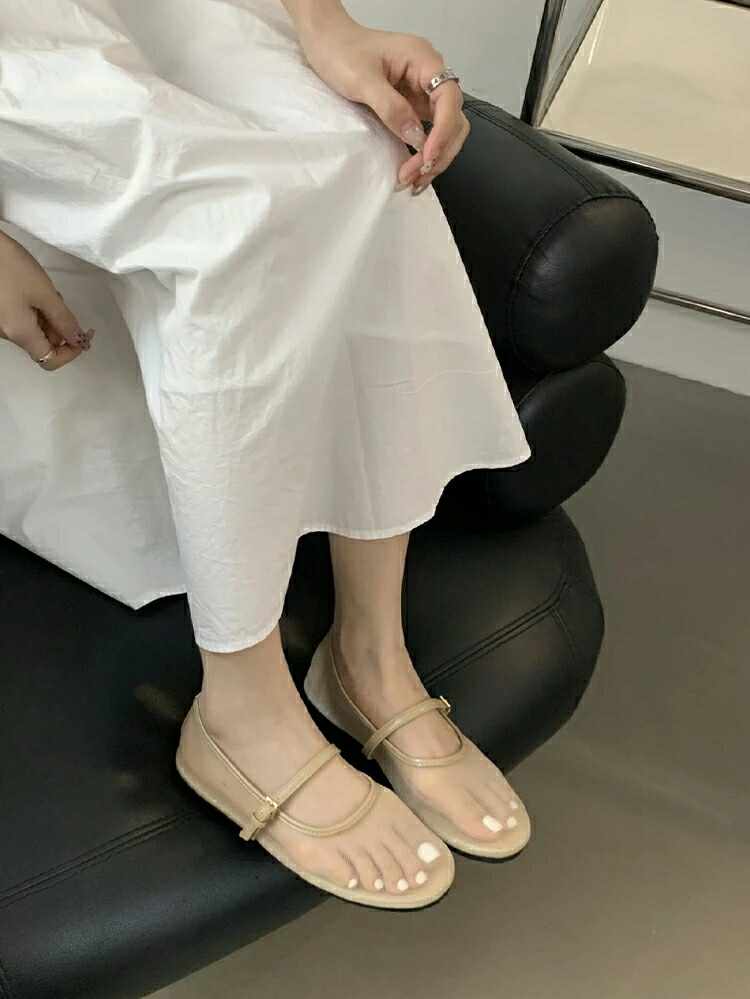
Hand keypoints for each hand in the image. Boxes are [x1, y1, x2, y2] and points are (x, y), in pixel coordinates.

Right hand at [0, 230, 91, 370]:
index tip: (83, 335)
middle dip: (59, 329)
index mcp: (20, 334)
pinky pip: (20, 320)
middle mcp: (7, 334)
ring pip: (32, 331)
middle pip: (41, 345)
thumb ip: (64, 320)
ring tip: (46, 291)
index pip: (49, 361)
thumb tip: (78, 341)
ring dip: (47, 318)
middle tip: (62, 302)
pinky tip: (34, 290)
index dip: (70, 353)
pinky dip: (34, 311)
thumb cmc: (11, 267)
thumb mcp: (44, 293)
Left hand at [295, 13, 467, 194]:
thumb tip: (416, 138)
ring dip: (435, 157)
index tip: (426, 155)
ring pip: (445, 129)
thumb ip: (391, 108)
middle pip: (454, 118)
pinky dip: (424, 152)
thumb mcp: (362, 80)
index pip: (449, 99)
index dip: (443, 130)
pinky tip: (414, 169)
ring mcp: (421, 91)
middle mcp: (428, 75)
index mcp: (423, 59)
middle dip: (439, 150)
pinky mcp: (412, 104)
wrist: (326, 42)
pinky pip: (428, 131)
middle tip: (416, 175)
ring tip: (415, 180)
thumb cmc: (341, 51)